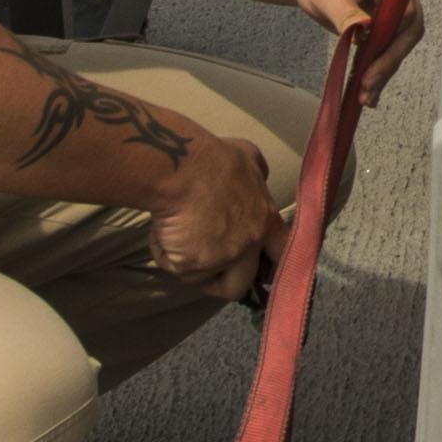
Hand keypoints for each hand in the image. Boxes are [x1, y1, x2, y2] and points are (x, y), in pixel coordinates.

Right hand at [149, 128, 279, 300]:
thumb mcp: (248, 157)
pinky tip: (161, 231)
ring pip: (202, 278)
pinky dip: (166, 254)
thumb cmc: (212, 156)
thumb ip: (258, 175)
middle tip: (204, 264)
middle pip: (239, 285)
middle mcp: (249, 245)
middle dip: (220, 280)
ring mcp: (222, 258)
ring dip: (189, 265)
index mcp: (265, 221)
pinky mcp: (193, 265)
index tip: (257, 273)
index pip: (280, 256)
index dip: (269, 268)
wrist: (180, 165)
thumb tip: (260, 179)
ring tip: (176, 237)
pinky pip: (176, 268)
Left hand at [288, 0, 425, 106]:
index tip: (375, 59)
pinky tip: (367, 91)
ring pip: (397, 45)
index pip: (405, 9)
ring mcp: (391, 11)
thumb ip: (346, 13)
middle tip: (368, 84)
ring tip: (365, 95)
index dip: (394, 36)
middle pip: (406, 31)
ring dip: (383, 71)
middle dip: (388, 60)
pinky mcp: (382, 26)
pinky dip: (376, 70)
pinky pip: (385, 50)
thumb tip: (364, 31)